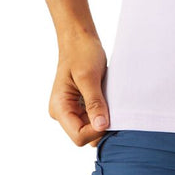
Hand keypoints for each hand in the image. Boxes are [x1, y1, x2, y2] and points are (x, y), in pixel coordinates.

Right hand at [48, 32, 110, 146]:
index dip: (96, 131)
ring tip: (110, 99)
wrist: (79, 38)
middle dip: (100, 126)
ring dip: (103, 117)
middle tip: (115, 107)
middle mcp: (62, 112)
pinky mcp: (79, 104)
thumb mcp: (89, 77)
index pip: (78, 136)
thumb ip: (94, 102)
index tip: (111, 116)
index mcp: (59, 108)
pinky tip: (108, 98)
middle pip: (84, 134)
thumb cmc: (81, 53)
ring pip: (90, 127)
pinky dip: (103, 111)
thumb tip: (101, 126)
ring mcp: (71, 109)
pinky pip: (92, 117)